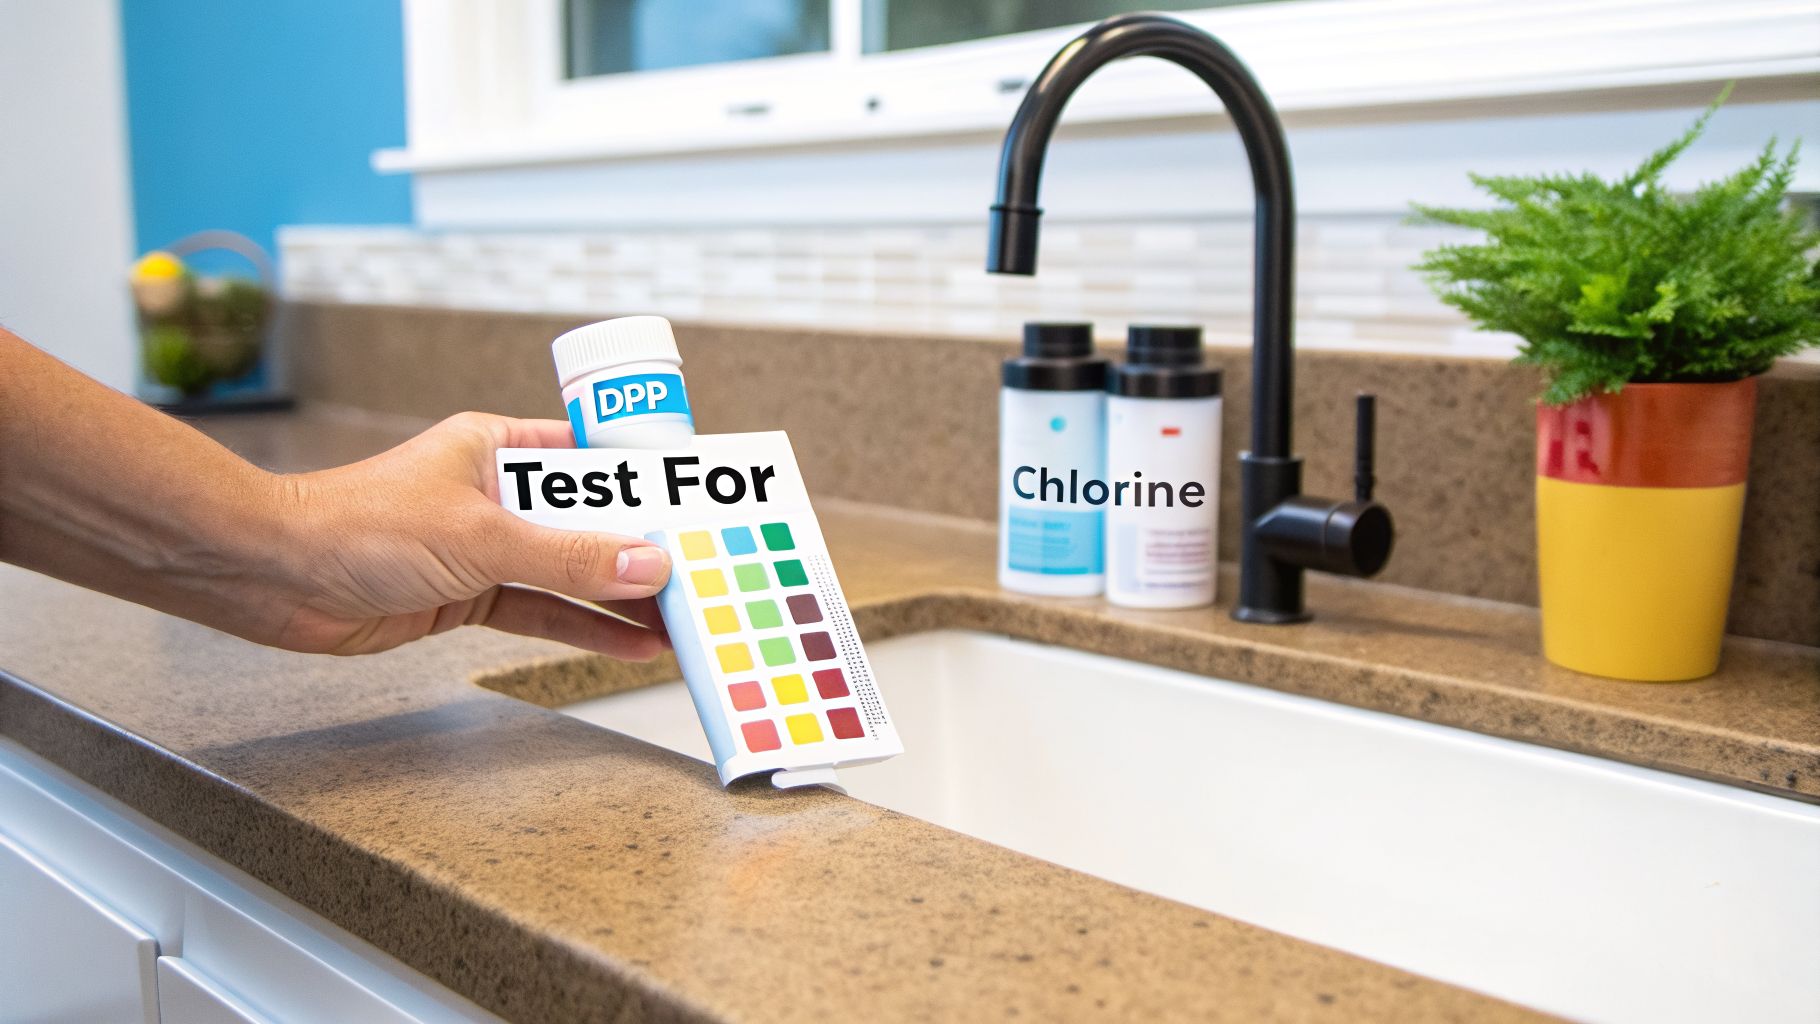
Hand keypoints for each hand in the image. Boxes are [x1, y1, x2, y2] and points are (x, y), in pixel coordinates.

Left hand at [266, 412, 671, 656]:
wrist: (273, 577)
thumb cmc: (360, 526)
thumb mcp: (482, 538)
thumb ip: (569, 557)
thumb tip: (647, 565)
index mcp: (497, 446)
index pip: (590, 458)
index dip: (643, 481)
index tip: (696, 502)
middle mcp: (494, 493)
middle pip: (586, 522)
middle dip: (640, 551)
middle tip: (701, 573)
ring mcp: (482, 547)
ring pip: (568, 572)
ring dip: (618, 599)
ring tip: (680, 621)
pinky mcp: (466, 595)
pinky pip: (541, 610)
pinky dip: (581, 627)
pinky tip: (627, 645)